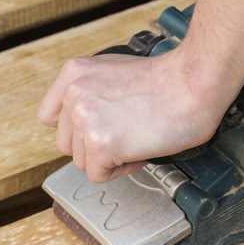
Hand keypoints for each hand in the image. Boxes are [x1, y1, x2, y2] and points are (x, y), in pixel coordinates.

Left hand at [38, 0, 243, 182]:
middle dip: (94, 145)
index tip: (97, 128)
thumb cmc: (166, 79)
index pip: (49, 116)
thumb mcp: (113, 70)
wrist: (194, 84)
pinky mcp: (100, 144)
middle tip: (125, 132)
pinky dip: (121, 169)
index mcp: (74, 73)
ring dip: (108, 158)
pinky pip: (99, 174)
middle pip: (66, 143)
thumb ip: (90, 91)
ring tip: (135, 138)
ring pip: (81, 161)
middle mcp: (74, 94)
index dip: (74, 128)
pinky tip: (139, 150)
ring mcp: (84, 119)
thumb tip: (82, 119)